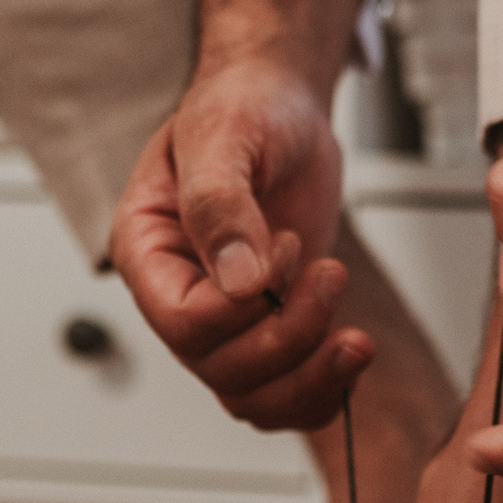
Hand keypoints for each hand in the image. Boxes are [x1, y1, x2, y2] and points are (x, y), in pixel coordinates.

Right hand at [110, 0, 372, 430]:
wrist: (280, 105)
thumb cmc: (241, 106)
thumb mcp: (224, 136)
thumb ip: (221, 206)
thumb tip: (239, 283)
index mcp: (146, 252)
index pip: (183, 323)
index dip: (242, 306)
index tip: (287, 245)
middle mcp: (177, 295)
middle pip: (221, 369)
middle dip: (288, 337)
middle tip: (330, 273)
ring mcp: (225, 318)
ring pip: (253, 397)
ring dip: (311, 380)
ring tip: (356, 340)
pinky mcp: (268, 325)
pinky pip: (285, 391)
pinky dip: (323, 390)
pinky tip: (351, 353)